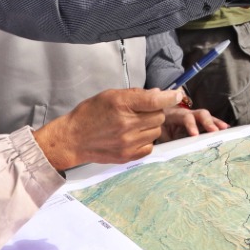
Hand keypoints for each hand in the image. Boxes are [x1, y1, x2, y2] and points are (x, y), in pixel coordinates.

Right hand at [37, 87, 178, 170]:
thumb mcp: (110, 95)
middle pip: (159, 116)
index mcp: (122, 105)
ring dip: (150, 126)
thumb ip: (135, 94)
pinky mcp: (128, 156)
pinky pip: (150, 146)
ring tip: (134, 124)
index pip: (155, 100)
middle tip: (142, 112)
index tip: (177, 95)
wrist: (73, 139)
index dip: (169, 97)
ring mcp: (128, 142)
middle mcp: (127, 124)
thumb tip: (158, 93)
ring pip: (156, 131)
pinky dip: (145, 140)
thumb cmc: (90, 114)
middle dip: (155, 111)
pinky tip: (133, 136)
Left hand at [158, 107, 227, 141]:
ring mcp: (195, 116)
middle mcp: (187, 113)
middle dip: (208, 122)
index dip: (191, 125)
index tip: (195, 135)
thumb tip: (168, 151)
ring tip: (225, 129)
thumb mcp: (160, 133)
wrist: (159, 118)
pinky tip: (226, 130)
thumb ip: (165, 139)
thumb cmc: (160, 127)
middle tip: (214, 131)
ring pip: (207, 117)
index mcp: (175, 115)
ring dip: (216, 123)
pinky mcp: (199, 122)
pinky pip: (210, 122)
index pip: (185, 117)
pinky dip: (217, 125)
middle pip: (200, 113)